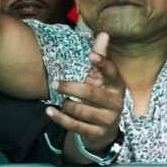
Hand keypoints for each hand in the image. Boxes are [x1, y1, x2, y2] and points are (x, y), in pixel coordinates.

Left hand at [45, 32, 124, 159]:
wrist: (103, 129)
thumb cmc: (99, 95)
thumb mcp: (100, 78)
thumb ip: (100, 56)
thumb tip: (104, 33)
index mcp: (117, 86)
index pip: (112, 73)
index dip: (103, 64)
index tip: (91, 55)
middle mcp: (116, 103)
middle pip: (91, 93)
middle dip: (71, 88)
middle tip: (54, 83)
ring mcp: (108, 120)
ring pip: (82, 111)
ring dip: (66, 104)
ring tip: (59, 100)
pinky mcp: (97, 133)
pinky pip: (75, 126)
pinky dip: (60, 118)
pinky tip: (49, 111)